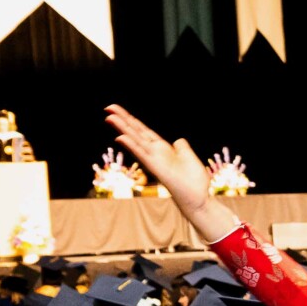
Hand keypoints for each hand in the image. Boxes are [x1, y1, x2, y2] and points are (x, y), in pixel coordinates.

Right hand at [105, 104, 219, 236]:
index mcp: (162, 149)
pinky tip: (121, 137)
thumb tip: (177, 140)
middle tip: (108, 107)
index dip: (131, 120)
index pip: (143, 131)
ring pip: (135, 141)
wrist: (198, 197)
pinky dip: (132, 146)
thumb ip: (181, 147)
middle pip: (136, 132)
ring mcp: (154, 161)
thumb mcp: (188, 156)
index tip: (118, 110)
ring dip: (122, 129)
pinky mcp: (156, 169)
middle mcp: (155, 153)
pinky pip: (142, 155)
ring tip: (109, 117)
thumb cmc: (194, 181)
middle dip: (122, 120)